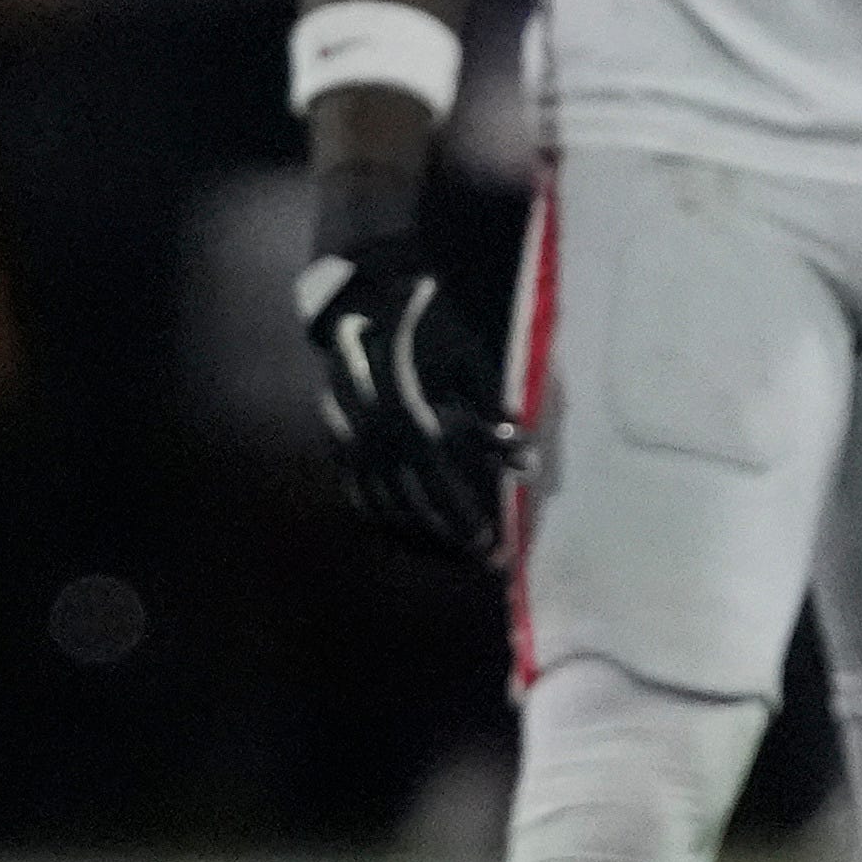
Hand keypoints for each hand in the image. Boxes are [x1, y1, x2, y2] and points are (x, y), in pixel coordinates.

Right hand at [298, 224, 519, 565]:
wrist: (364, 301)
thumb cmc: (429, 327)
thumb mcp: (470, 360)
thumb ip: (493, 411)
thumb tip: (525, 461)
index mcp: (408, 414)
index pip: (443, 484)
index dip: (470, 520)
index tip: (499, 548)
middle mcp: (373, 435)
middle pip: (414, 504)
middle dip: (453, 538)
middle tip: (486, 560)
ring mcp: (349, 443)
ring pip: (384, 508)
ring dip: (423, 538)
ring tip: (457, 555)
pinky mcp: (336, 445)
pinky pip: (359, 497)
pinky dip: (389, 524)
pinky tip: (416, 536)